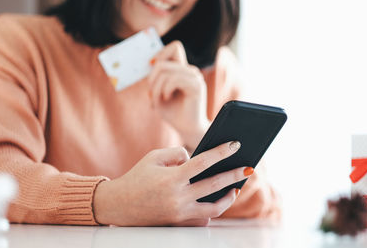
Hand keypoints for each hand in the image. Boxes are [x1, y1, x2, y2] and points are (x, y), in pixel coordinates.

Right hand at [93, 141, 253, 225]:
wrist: (117, 205)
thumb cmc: (137, 177)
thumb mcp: (154, 157)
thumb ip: (178, 153)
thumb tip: (197, 159)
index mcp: (172, 178)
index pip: (203, 162)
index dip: (221, 152)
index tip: (236, 144)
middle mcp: (178, 197)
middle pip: (214, 185)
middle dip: (234, 175)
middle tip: (249, 168)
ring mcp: (179, 213)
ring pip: (214, 208)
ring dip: (228, 198)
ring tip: (236, 188)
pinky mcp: (178, 222)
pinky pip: (202, 219)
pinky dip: (211, 211)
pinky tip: (218, 201)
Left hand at [148, 41, 208, 150]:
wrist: (187, 130)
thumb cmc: (173, 114)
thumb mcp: (158, 93)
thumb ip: (155, 79)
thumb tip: (150, 63)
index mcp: (183, 70)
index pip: (175, 47)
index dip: (161, 54)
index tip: (153, 71)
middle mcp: (191, 71)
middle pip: (163, 62)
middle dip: (151, 79)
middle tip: (151, 95)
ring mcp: (195, 77)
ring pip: (165, 72)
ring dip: (155, 88)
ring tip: (156, 101)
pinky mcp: (196, 86)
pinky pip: (173, 80)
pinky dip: (163, 90)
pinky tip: (166, 99)